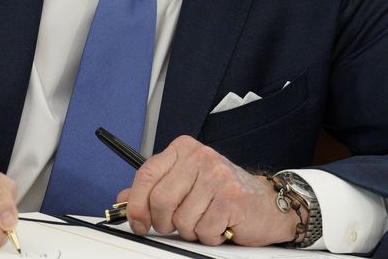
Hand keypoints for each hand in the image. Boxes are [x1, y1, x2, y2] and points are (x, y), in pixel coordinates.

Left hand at [120, 135, 298, 245]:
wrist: (266, 204)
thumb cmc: (223, 194)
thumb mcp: (185, 184)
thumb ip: (153, 189)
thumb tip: (121, 199)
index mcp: (184, 150)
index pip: (146, 174)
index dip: (136, 204)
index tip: (137, 221)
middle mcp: (201, 157)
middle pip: (161, 201)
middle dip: (164, 222)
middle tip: (177, 224)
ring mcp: (218, 176)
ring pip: (181, 220)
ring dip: (190, 231)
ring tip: (205, 220)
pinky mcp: (231, 198)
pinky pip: (203, 230)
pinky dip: (209, 236)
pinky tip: (220, 225)